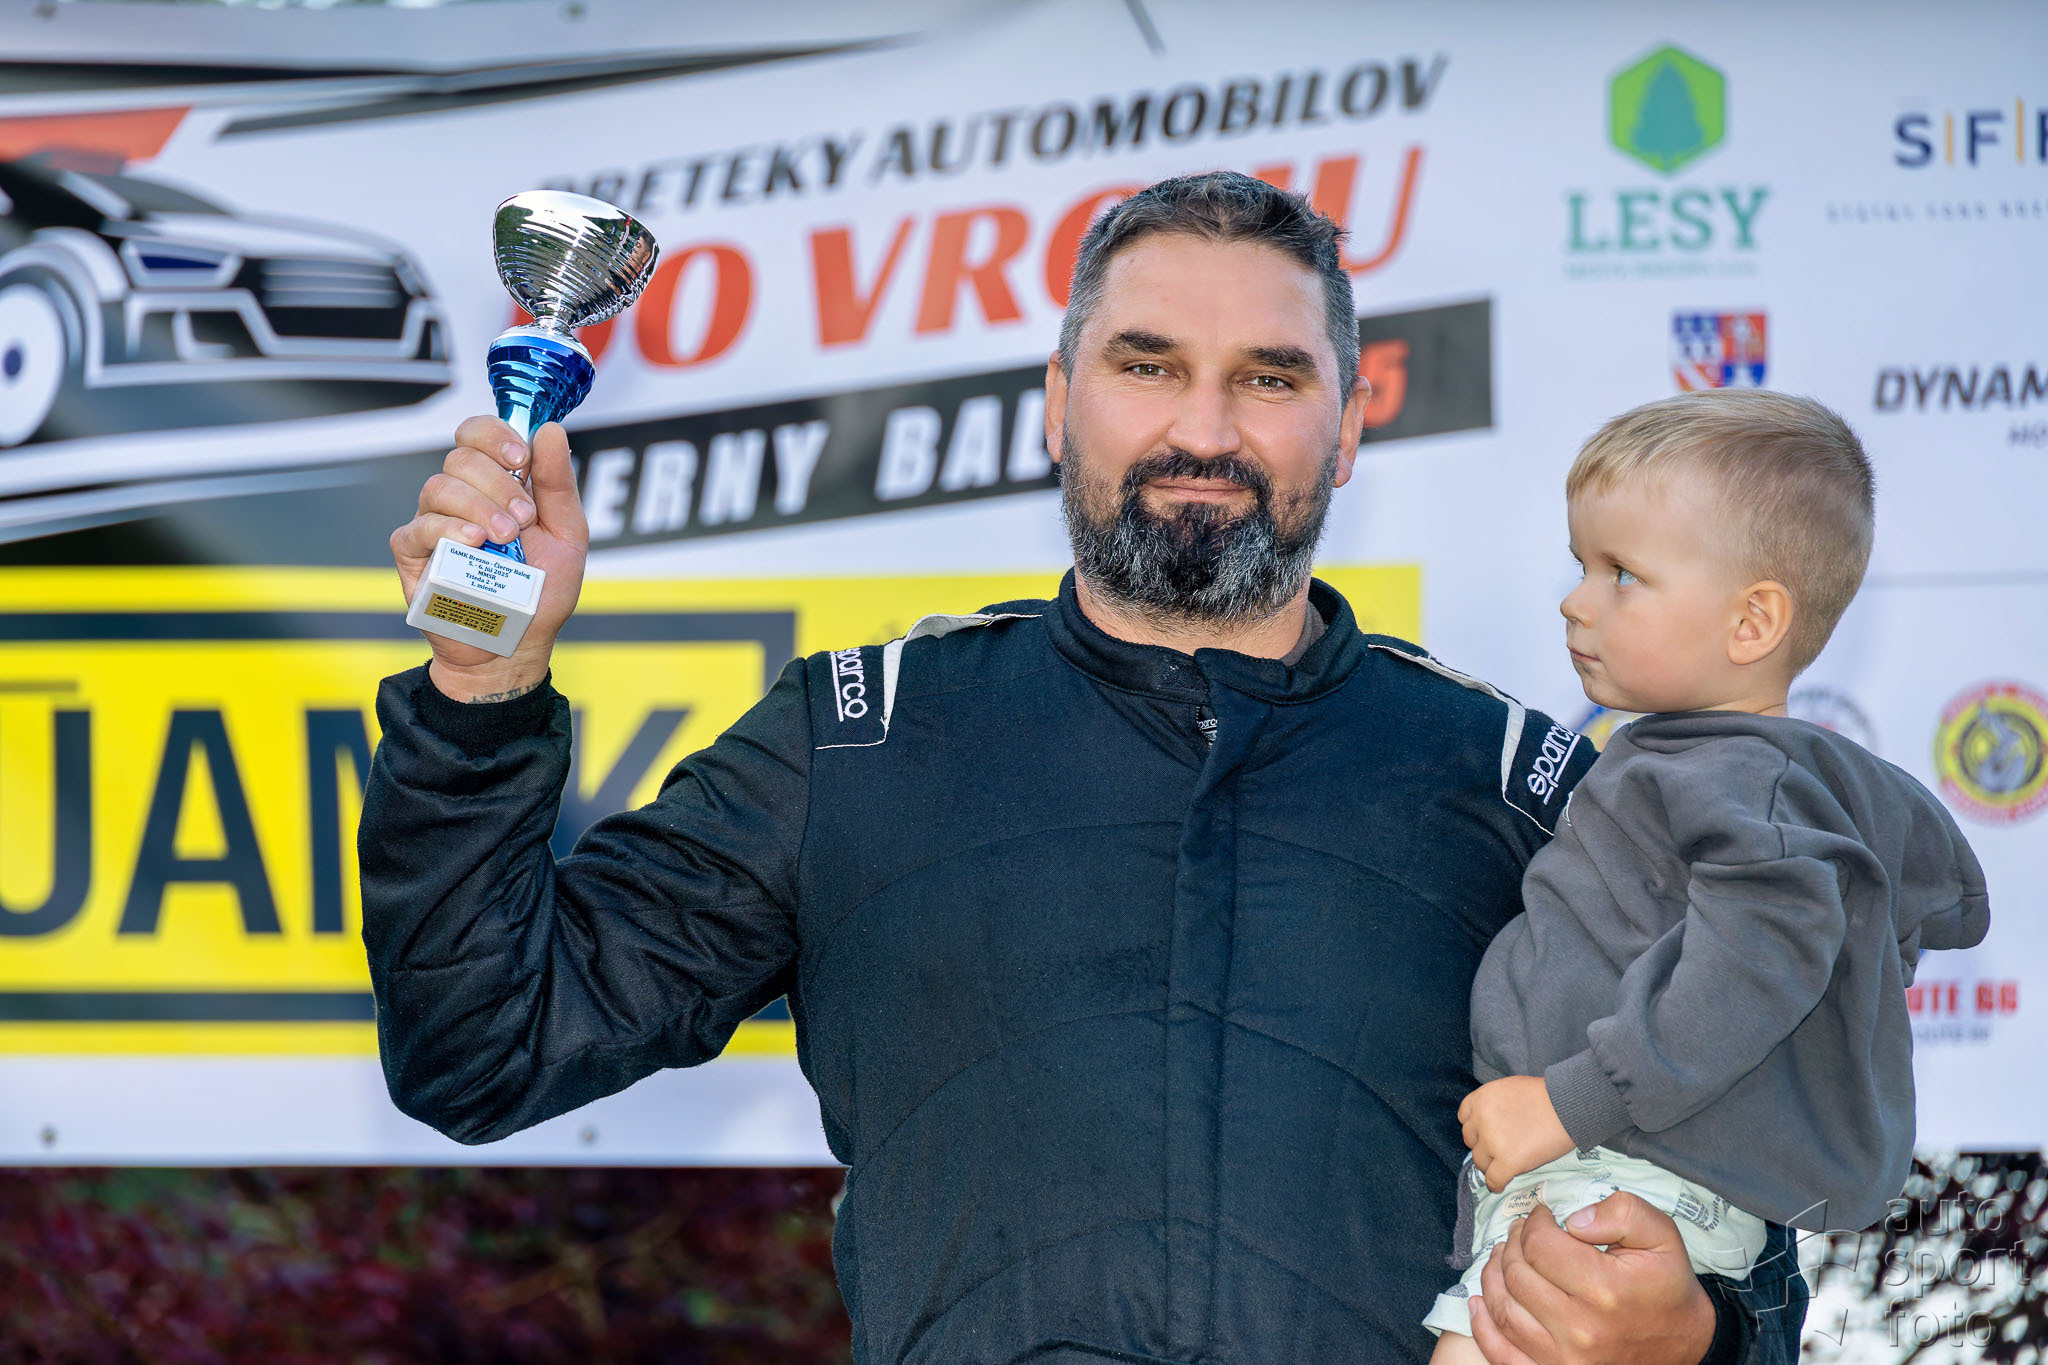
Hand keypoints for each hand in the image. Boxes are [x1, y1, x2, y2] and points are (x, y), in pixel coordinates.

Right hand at [389, 416, 587, 698]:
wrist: (518, 646)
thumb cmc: (541, 591)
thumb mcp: (567, 534)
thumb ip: (558, 484)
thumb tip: (549, 430)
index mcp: (496, 485)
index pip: (477, 435)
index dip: (494, 435)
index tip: (520, 458)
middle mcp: (461, 498)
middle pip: (460, 458)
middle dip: (497, 483)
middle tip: (523, 519)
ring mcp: (434, 525)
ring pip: (438, 488)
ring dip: (477, 506)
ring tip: (504, 537)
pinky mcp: (414, 556)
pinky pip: (418, 528)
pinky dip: (446, 529)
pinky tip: (472, 542)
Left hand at [1459, 1076, 1574, 1191]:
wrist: (1569, 1106)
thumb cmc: (1546, 1096)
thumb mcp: (1510, 1090)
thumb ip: (1494, 1105)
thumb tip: (1489, 1122)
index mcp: (1481, 1098)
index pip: (1464, 1117)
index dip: (1476, 1127)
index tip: (1485, 1134)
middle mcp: (1481, 1119)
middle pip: (1471, 1140)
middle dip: (1483, 1146)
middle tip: (1499, 1150)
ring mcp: (1493, 1141)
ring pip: (1480, 1162)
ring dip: (1491, 1165)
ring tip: (1505, 1165)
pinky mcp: (1508, 1161)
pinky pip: (1493, 1180)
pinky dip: (1496, 1184)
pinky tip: (1502, 1184)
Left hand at [1467, 1194, 1716, 1364]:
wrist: (1685, 1345)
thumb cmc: (1667, 1287)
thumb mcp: (1662, 1236)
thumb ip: (1622, 1212)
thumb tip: (1573, 1219)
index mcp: (1605, 1290)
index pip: (1541, 1245)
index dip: (1534, 1222)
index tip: (1542, 1216)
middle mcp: (1580, 1328)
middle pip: (1518, 1274)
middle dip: (1514, 1244)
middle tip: (1522, 1233)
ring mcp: (1565, 1357)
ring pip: (1504, 1309)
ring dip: (1493, 1276)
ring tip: (1502, 1256)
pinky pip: (1502, 1354)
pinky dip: (1483, 1327)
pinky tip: (1478, 1303)